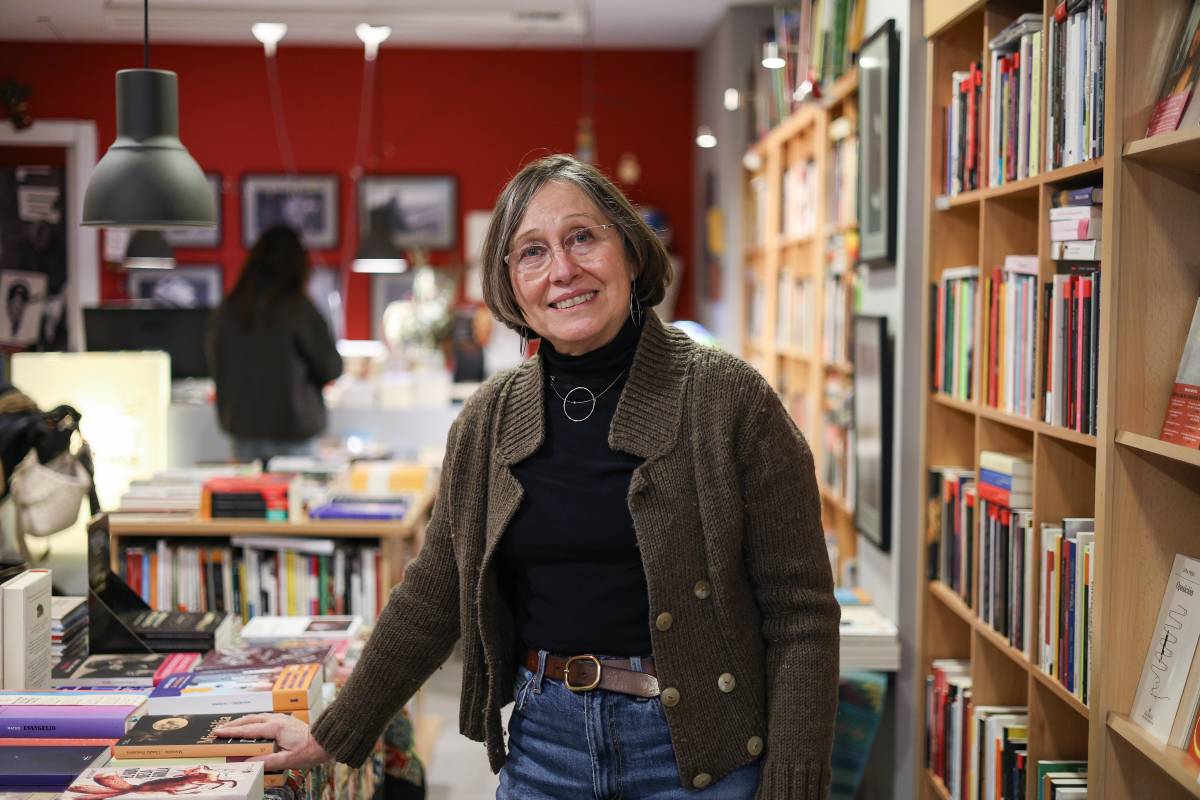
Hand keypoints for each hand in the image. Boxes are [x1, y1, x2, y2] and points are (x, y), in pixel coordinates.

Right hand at [212, 713, 330, 771]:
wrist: (327, 740)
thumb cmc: (310, 751)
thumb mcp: (288, 760)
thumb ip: (267, 761)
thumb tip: (248, 762)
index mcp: (275, 727)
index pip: (248, 729)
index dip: (231, 732)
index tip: (217, 732)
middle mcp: (277, 720)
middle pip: (250, 720)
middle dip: (233, 724)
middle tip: (219, 729)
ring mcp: (282, 718)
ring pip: (257, 717)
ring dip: (242, 722)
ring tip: (231, 727)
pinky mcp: (285, 721)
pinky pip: (264, 719)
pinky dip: (252, 721)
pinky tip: (251, 726)